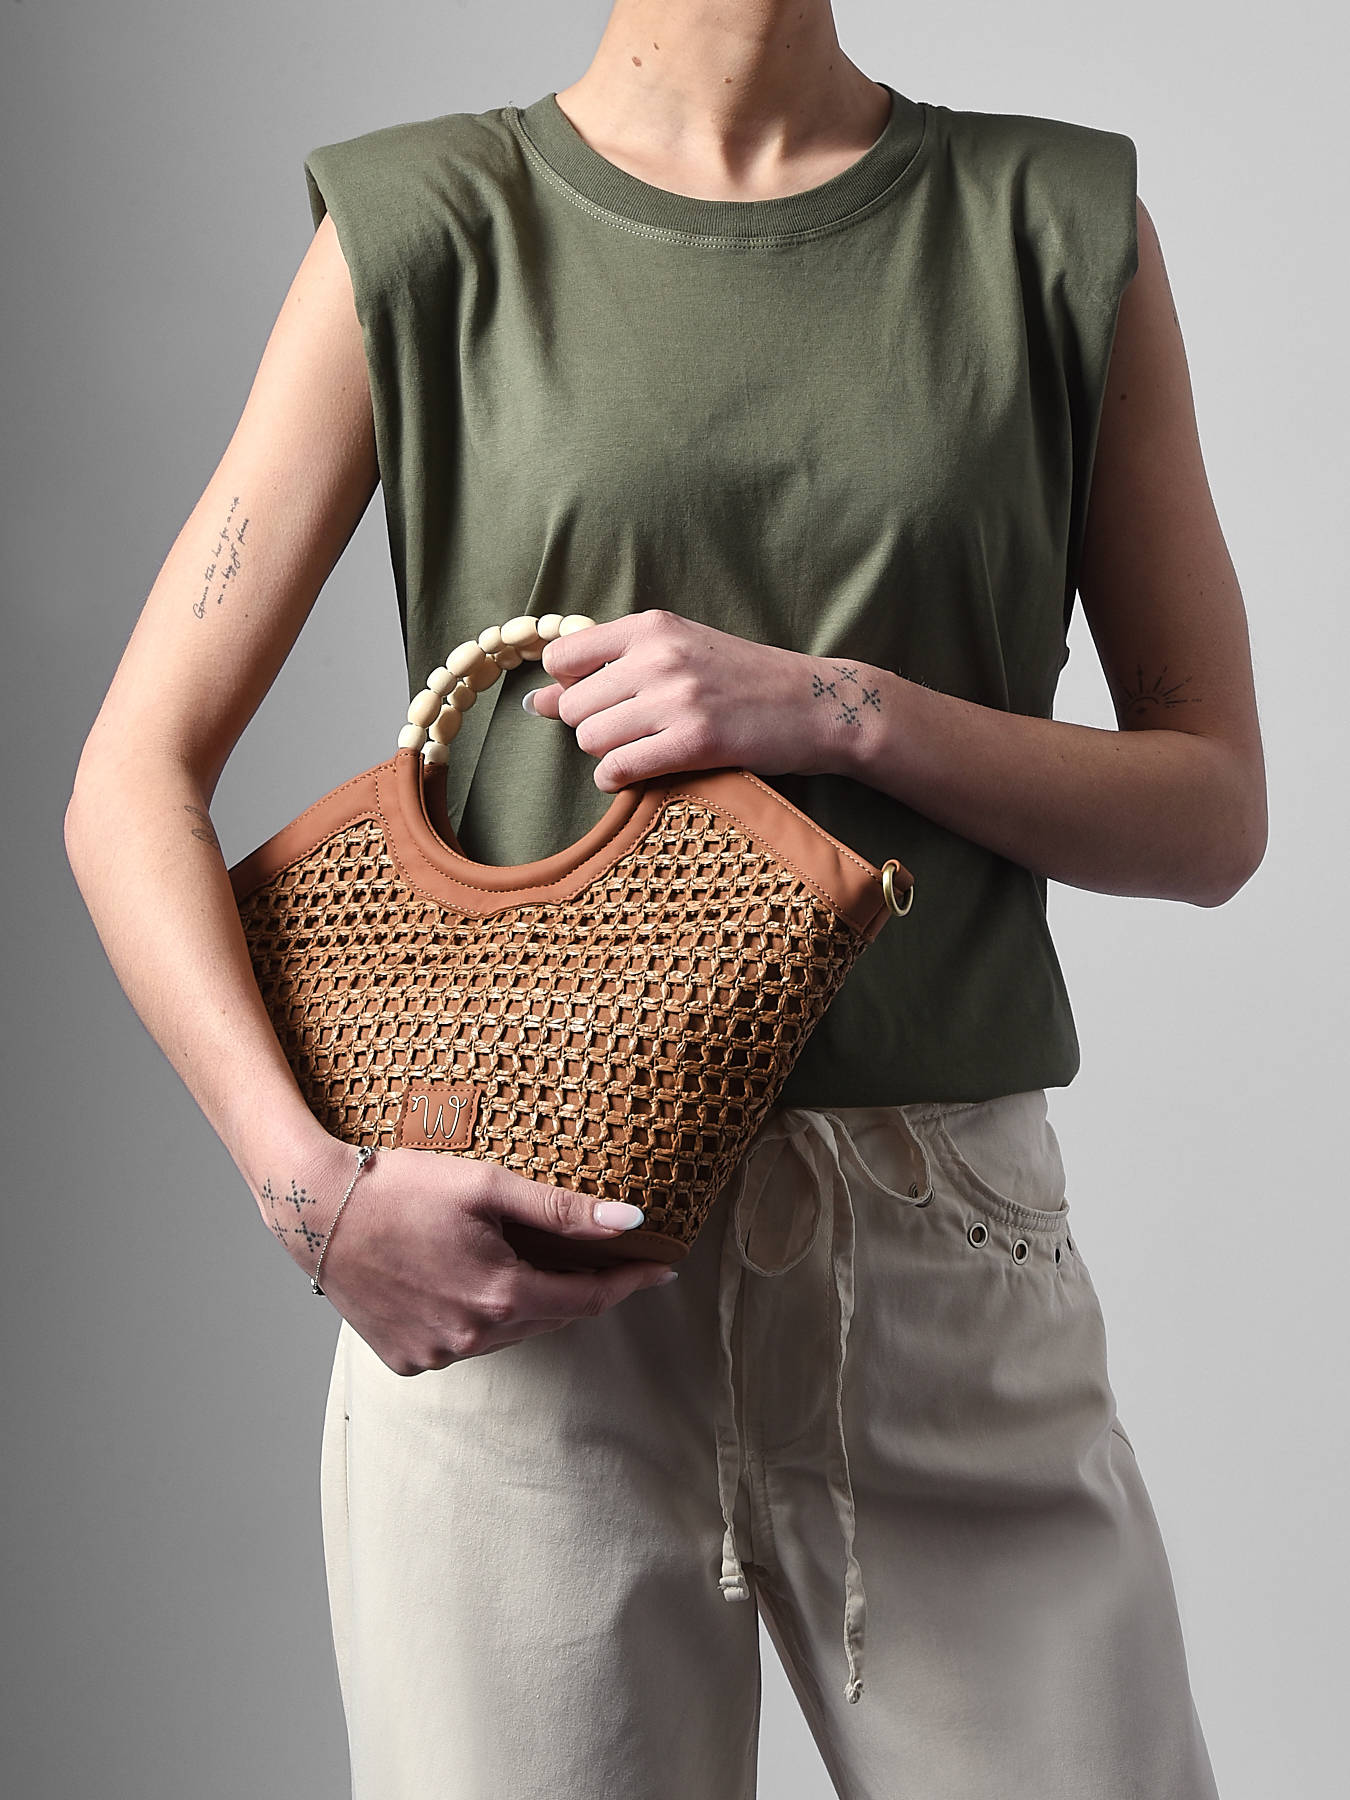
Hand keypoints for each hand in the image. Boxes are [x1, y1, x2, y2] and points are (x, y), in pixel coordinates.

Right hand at [286, 1134, 677, 1375]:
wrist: (317, 1210)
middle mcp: (473, 1337)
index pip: (589, 1300)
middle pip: (549, 1316)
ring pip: (507, 1334)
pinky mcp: (406, 1360)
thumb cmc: (402, 1187)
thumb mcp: (488, 1186)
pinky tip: (459, 1281)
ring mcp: (437, 1355)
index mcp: (501, 1295)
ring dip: (522, 1303)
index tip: (662, 1270)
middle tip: (589, 1254)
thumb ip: (561, 1210)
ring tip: (512, 1259)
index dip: (630, 1283)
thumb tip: (630, 1223)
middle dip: (575, 1288)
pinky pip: (462, 1344)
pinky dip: (475, 1319)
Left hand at [526, 609, 848, 790]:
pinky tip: (634, 774)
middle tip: (625, 733)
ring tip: (638, 751)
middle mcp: (658, 657)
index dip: (567, 688)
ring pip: (590, 739)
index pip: (562, 658)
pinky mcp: (694, 742)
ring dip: (605, 754)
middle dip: (588, 727)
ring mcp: (676, 699)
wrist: (816, 704)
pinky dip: (616, 779)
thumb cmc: (745, 679)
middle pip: (571, 707)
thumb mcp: (682, 649)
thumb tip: (535, 699)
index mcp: (652, 627)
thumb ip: (613, 666)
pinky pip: (618, 768)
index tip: (594, 702)